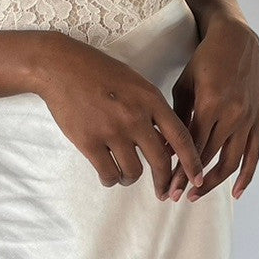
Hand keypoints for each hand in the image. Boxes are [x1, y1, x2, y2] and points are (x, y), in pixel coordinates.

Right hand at [35, 34, 205, 199]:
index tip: (197, 178)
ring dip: (131, 178)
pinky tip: (109, 173)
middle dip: (165, 182)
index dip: (192, 162)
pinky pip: (108, 174)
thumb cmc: (99, 71)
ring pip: (133, 172)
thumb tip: (164, 141)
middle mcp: (135, 116)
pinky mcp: (89, 142)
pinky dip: (111, 179)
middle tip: (164, 192)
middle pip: (161, 161)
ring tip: (125, 174)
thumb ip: (151, 109)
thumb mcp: (135, 82)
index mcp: (150, 99)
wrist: (61, 67)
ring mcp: (112, 131)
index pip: (181, 137)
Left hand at [166, 14, 258, 202]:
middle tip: (177, 197)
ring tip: (199, 195)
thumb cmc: (204, 60)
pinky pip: (254, 153)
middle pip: (210, 157)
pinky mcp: (257, 119)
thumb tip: (164, 147)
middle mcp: (232, 114)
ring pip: (233, 161)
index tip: (168, 187)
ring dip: (215, 182)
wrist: (236, 41)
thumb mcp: (185, 85)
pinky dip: (247, 175)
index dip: (180, 170)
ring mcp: (247, 118)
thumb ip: (177, 118)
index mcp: (210, 103)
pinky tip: (236, 193)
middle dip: (192, 180)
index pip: (193, 147)